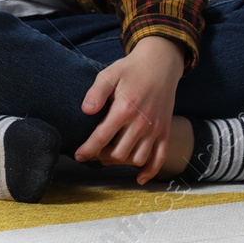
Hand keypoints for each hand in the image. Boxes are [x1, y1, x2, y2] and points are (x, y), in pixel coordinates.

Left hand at [73, 36, 184, 184]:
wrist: (160, 65)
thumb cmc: (131, 69)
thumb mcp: (109, 74)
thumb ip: (96, 93)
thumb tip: (86, 110)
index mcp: (124, 109)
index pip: (102, 137)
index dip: (88, 150)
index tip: (78, 156)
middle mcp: (141, 123)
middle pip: (118, 153)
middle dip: (102, 157)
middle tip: (93, 152)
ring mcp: (155, 129)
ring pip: (137, 159)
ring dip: (121, 162)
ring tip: (110, 156)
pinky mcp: (165, 132)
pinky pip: (159, 158)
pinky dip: (150, 172)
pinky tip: (139, 178)